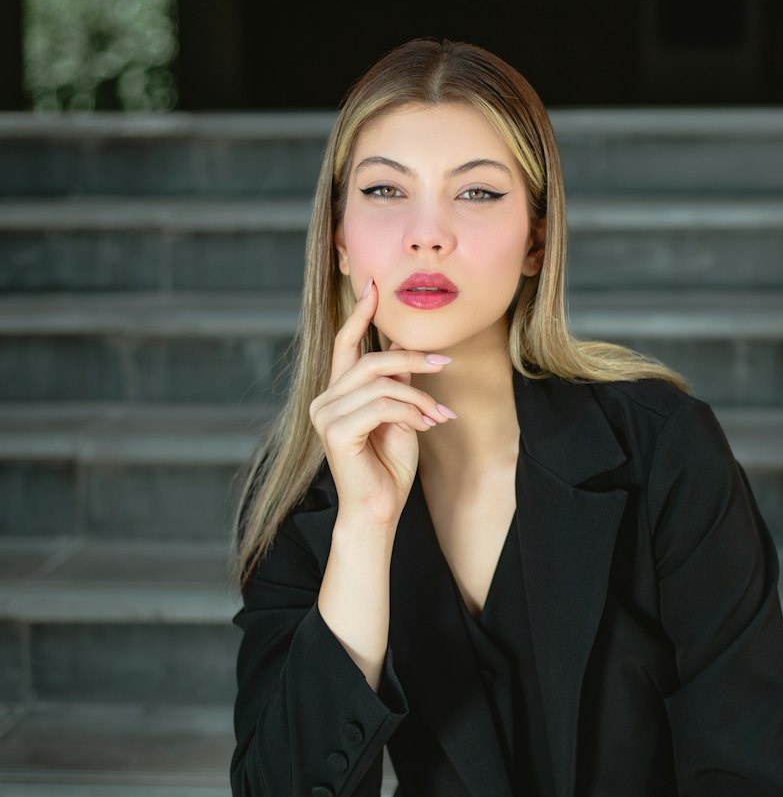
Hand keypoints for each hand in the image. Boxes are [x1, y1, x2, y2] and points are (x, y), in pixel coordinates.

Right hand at [308, 277, 456, 526]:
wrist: (379, 509)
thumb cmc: (388, 466)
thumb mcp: (400, 415)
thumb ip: (396, 383)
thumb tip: (403, 347)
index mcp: (336, 394)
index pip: (344, 344)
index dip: (359, 314)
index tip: (375, 286)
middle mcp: (324, 400)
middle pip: (370, 359)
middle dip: (412, 358)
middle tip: (445, 364)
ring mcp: (325, 415)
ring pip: (380, 382)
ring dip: (418, 397)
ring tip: (437, 416)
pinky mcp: (335, 432)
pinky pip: (381, 405)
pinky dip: (410, 412)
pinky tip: (425, 426)